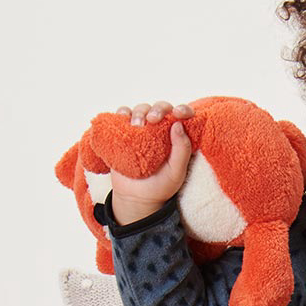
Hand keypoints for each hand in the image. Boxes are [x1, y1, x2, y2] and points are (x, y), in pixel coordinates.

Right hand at [108, 100, 194, 221]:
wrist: (136, 197)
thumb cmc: (160, 186)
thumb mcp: (176, 172)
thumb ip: (182, 151)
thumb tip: (178, 124)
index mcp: (176, 137)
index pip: (182, 116)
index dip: (182, 110)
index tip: (178, 114)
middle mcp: (160, 129)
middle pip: (160, 108)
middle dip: (158, 109)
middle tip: (152, 120)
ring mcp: (142, 130)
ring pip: (141, 109)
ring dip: (139, 112)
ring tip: (137, 127)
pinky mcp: (125, 132)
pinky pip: (122, 115)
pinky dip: (122, 112)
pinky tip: (123, 118)